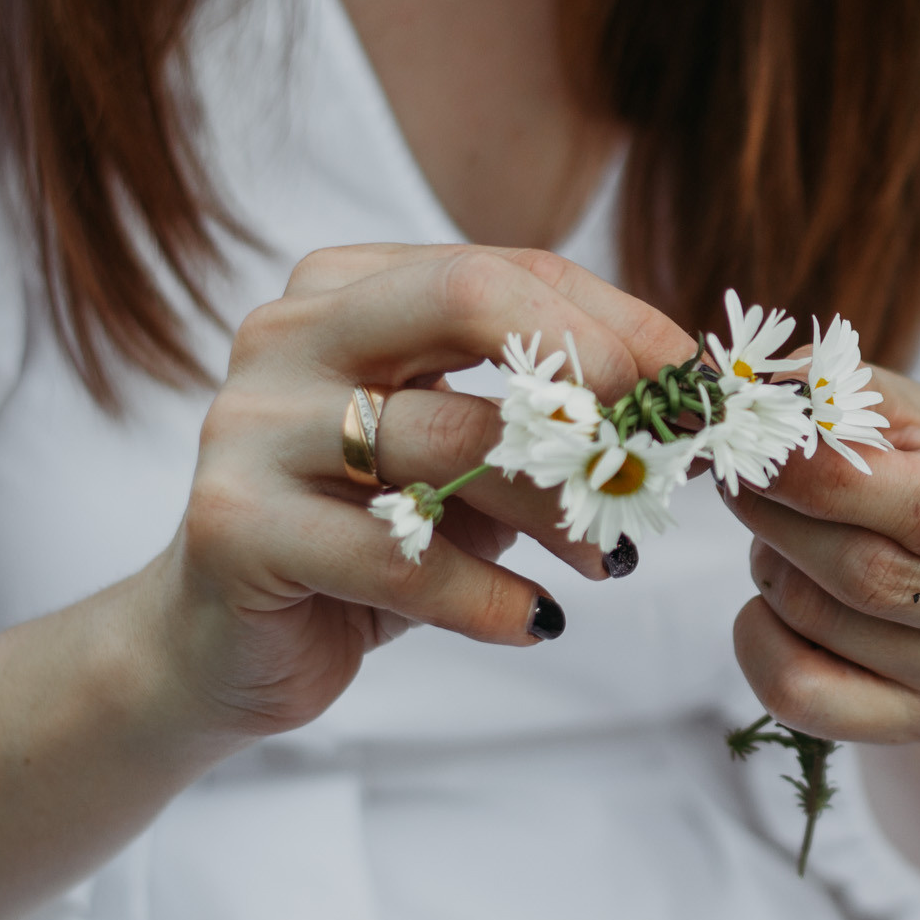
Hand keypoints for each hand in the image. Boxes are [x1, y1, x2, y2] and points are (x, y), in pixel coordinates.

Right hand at [146, 243, 695, 737]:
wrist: (218, 648)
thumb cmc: (369, 535)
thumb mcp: (467, 460)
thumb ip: (547, 418)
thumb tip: (688, 410)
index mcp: (346, 288)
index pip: (510, 271)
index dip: (623, 328)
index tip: (701, 395)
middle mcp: (288, 333)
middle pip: (467, 302)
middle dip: (589, 373)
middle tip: (658, 452)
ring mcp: (248, 424)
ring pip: (451, 442)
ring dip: (561, 510)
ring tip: (614, 557)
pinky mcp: (232, 526)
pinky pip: (401, 556)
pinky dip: (492, 597)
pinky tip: (539, 621)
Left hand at [724, 368, 919, 743]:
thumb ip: (845, 393)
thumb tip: (759, 392)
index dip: (827, 479)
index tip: (757, 444)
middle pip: (873, 573)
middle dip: (782, 516)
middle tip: (742, 474)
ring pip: (831, 624)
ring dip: (772, 564)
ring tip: (775, 529)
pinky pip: (806, 697)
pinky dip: (758, 641)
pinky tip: (767, 600)